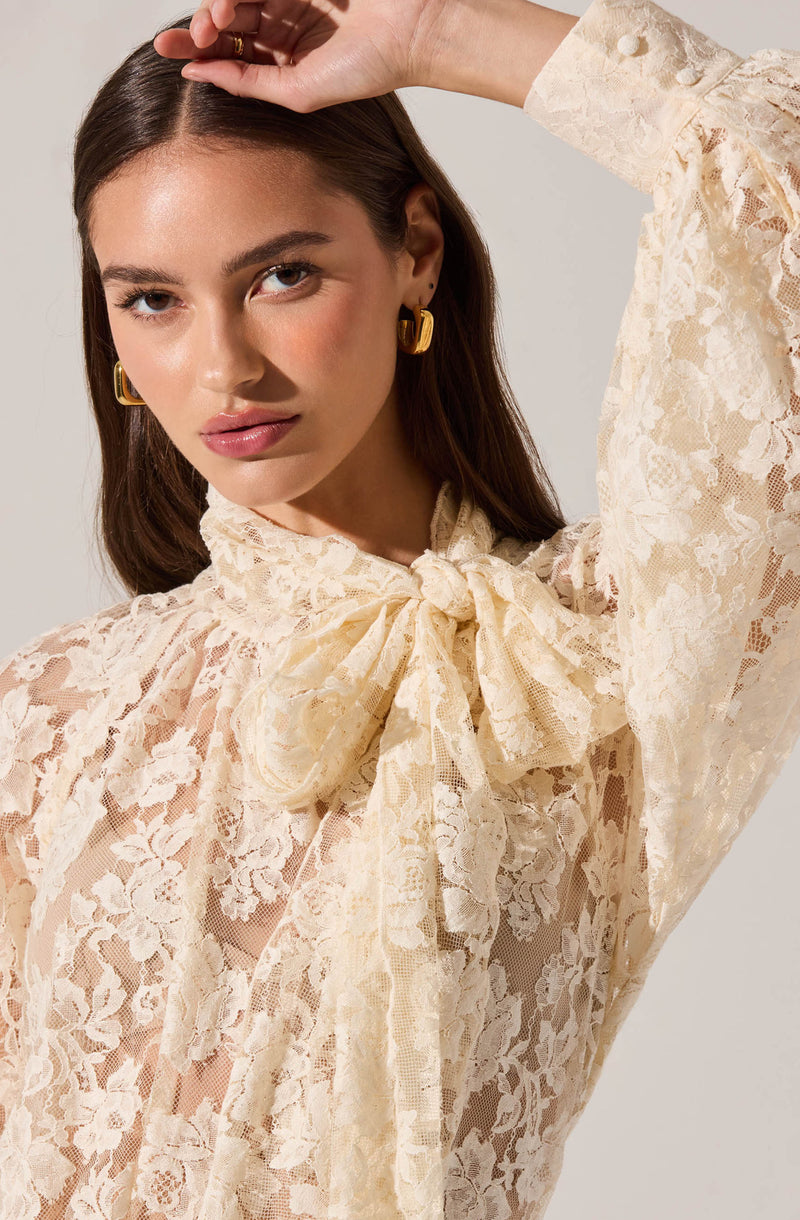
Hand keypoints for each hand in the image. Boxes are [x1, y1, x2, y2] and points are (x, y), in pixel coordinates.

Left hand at [153, 0, 449, 111]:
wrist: (412, 30)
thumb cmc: (368, 68)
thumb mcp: (298, 91)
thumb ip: (247, 83)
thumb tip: (196, 73)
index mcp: (286, 58)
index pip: (232, 51)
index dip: (198, 48)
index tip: (170, 50)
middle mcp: (286, 24)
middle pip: (228, 20)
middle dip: (202, 25)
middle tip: (194, 34)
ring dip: (218, 5)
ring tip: (216, 20)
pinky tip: (230, 6)